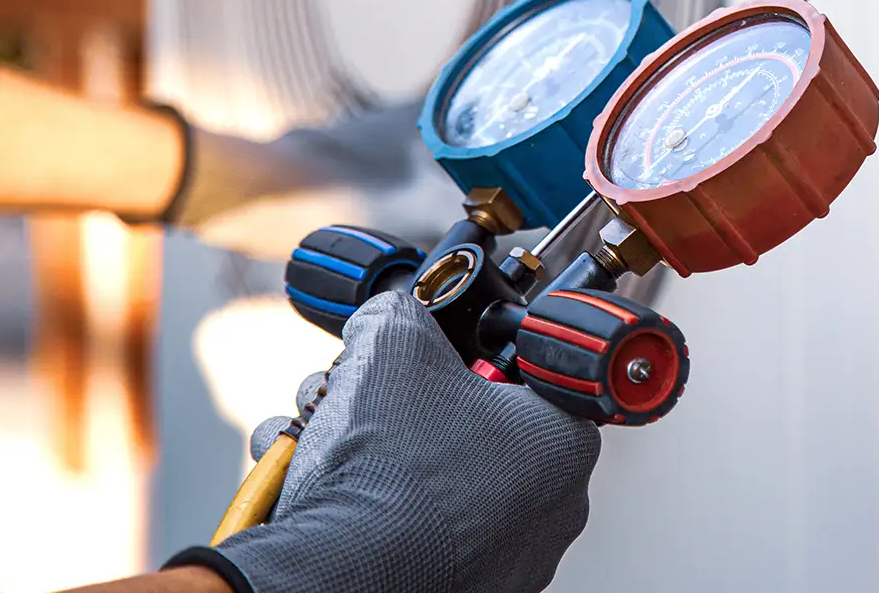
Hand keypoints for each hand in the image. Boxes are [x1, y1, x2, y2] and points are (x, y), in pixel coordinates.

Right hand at [168, 293, 600, 592]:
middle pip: (470, 423)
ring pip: (434, 475)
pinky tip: (316, 483)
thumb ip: (402, 313)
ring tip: (325, 431)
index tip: (440, 351)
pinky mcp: (457, 587)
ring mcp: (506, 557)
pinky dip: (367, 501)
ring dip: (375, 445)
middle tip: (369, 387)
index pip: (529, 373)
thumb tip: (391, 312)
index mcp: (561, 440)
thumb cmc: (390, 472)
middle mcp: (550, 506)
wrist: (339, 574)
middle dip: (408, 399)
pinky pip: (414, 527)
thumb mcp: (396, 346)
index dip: (474, 352)